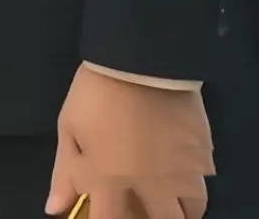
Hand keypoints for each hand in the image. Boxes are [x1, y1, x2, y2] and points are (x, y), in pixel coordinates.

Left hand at [46, 65, 212, 218]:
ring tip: (170, 195)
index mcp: (112, 181)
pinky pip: (205, 180)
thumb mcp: (70, 126)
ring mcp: (182, 171)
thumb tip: (54, 208)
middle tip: (147, 204)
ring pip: (191, 210)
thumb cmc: (97, 91)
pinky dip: (195, 182)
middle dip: (154, 218)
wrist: (140, 57)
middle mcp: (151, 186)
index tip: (109, 211)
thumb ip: (64, 172)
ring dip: (180, 208)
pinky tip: (183, 168)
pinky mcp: (203, 152)